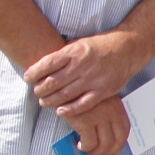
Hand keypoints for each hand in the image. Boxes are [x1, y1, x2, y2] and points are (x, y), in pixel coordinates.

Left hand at [25, 32, 140, 112]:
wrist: (127, 48)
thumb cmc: (100, 46)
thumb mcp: (79, 44)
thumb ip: (63, 55)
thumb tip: (42, 66)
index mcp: (74, 51)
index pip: (47, 64)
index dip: (34, 73)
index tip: (27, 77)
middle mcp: (83, 65)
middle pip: (53, 82)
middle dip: (40, 89)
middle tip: (36, 92)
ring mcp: (93, 79)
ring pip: (65, 94)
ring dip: (51, 100)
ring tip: (45, 102)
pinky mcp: (103, 90)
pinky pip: (83, 104)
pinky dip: (70, 109)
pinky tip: (61, 111)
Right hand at [65, 97, 131, 154]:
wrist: (60, 85)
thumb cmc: (77, 93)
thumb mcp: (98, 101)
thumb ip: (104, 114)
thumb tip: (105, 136)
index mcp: (116, 105)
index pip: (125, 130)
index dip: (119, 143)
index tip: (113, 148)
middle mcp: (111, 111)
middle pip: (117, 140)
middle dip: (108, 151)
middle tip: (99, 154)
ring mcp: (99, 116)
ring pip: (104, 144)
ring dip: (96, 152)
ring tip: (88, 151)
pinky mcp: (85, 121)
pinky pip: (89, 143)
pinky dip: (85, 148)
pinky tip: (80, 145)